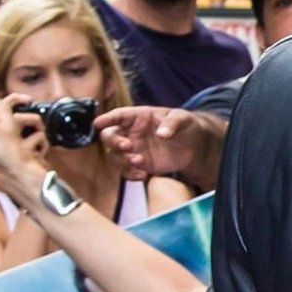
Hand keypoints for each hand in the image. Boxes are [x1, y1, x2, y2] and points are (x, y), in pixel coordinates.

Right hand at [96, 105, 224, 188]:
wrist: (194, 146)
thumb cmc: (186, 126)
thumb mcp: (183, 119)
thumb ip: (173, 123)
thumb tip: (162, 134)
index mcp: (139, 117)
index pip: (119, 115)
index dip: (107, 118)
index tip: (97, 123)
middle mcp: (131, 133)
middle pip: (110, 136)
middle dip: (114, 142)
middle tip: (127, 147)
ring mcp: (134, 149)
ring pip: (115, 156)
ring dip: (123, 160)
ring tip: (139, 162)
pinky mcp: (140, 165)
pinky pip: (127, 171)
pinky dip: (131, 175)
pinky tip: (143, 175)